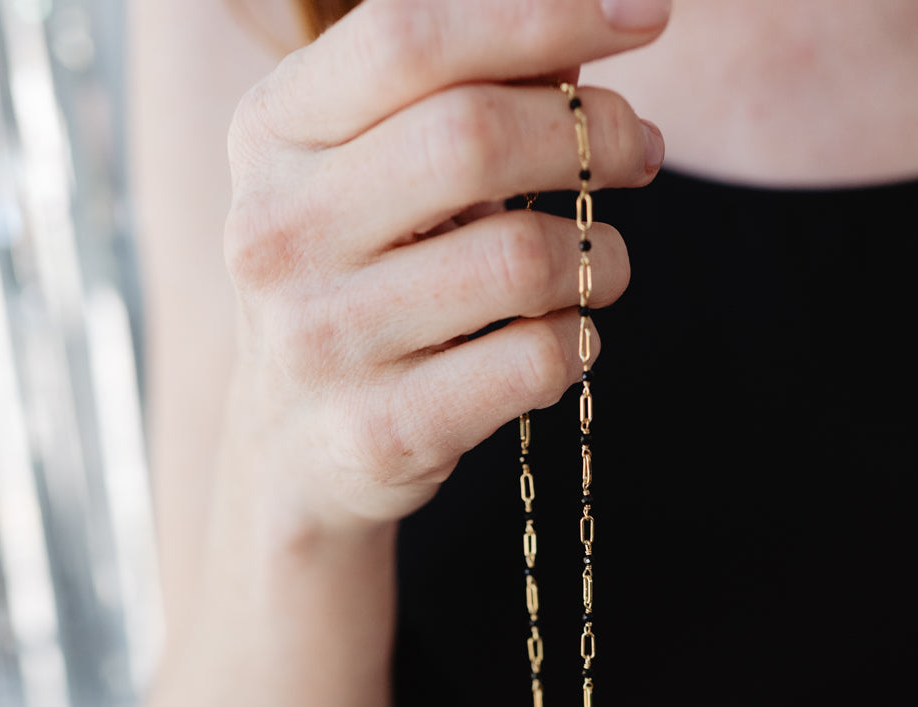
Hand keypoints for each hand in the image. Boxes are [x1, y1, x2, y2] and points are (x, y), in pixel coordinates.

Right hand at [222, 0, 667, 533]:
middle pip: (474, 137)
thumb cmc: (352, 290)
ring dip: (599, 257)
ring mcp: (324, 339)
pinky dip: (579, 342)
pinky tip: (568, 339)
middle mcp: (279, 232)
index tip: (644, 17)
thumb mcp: (365, 179)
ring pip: (521, 260)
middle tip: (644, 150)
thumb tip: (581, 35)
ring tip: (603, 265)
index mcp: (272, 136)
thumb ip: (452, 100)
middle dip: (594, 133)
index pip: (411, 39)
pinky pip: (534, 362)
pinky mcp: (384, 429)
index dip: (543, 13)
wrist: (292, 452)